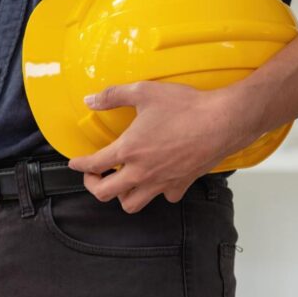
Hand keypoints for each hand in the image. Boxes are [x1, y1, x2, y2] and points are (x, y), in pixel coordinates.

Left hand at [68, 81, 261, 213]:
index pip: (93, 164)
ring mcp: (161, 182)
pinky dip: (157, 193)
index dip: (79, 165)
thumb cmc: (186, 106)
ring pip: (131, 204)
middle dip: (93, 186)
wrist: (223, 121)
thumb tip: (90, 100)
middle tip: (94, 176)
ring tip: (122, 182)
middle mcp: (141, 172)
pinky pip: (163, 198)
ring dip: (122, 195)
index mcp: (129, 150)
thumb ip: (114, 96)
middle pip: (105, 194)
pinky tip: (157, 179)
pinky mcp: (180, 185)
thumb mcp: (145, 92)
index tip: (74, 164)